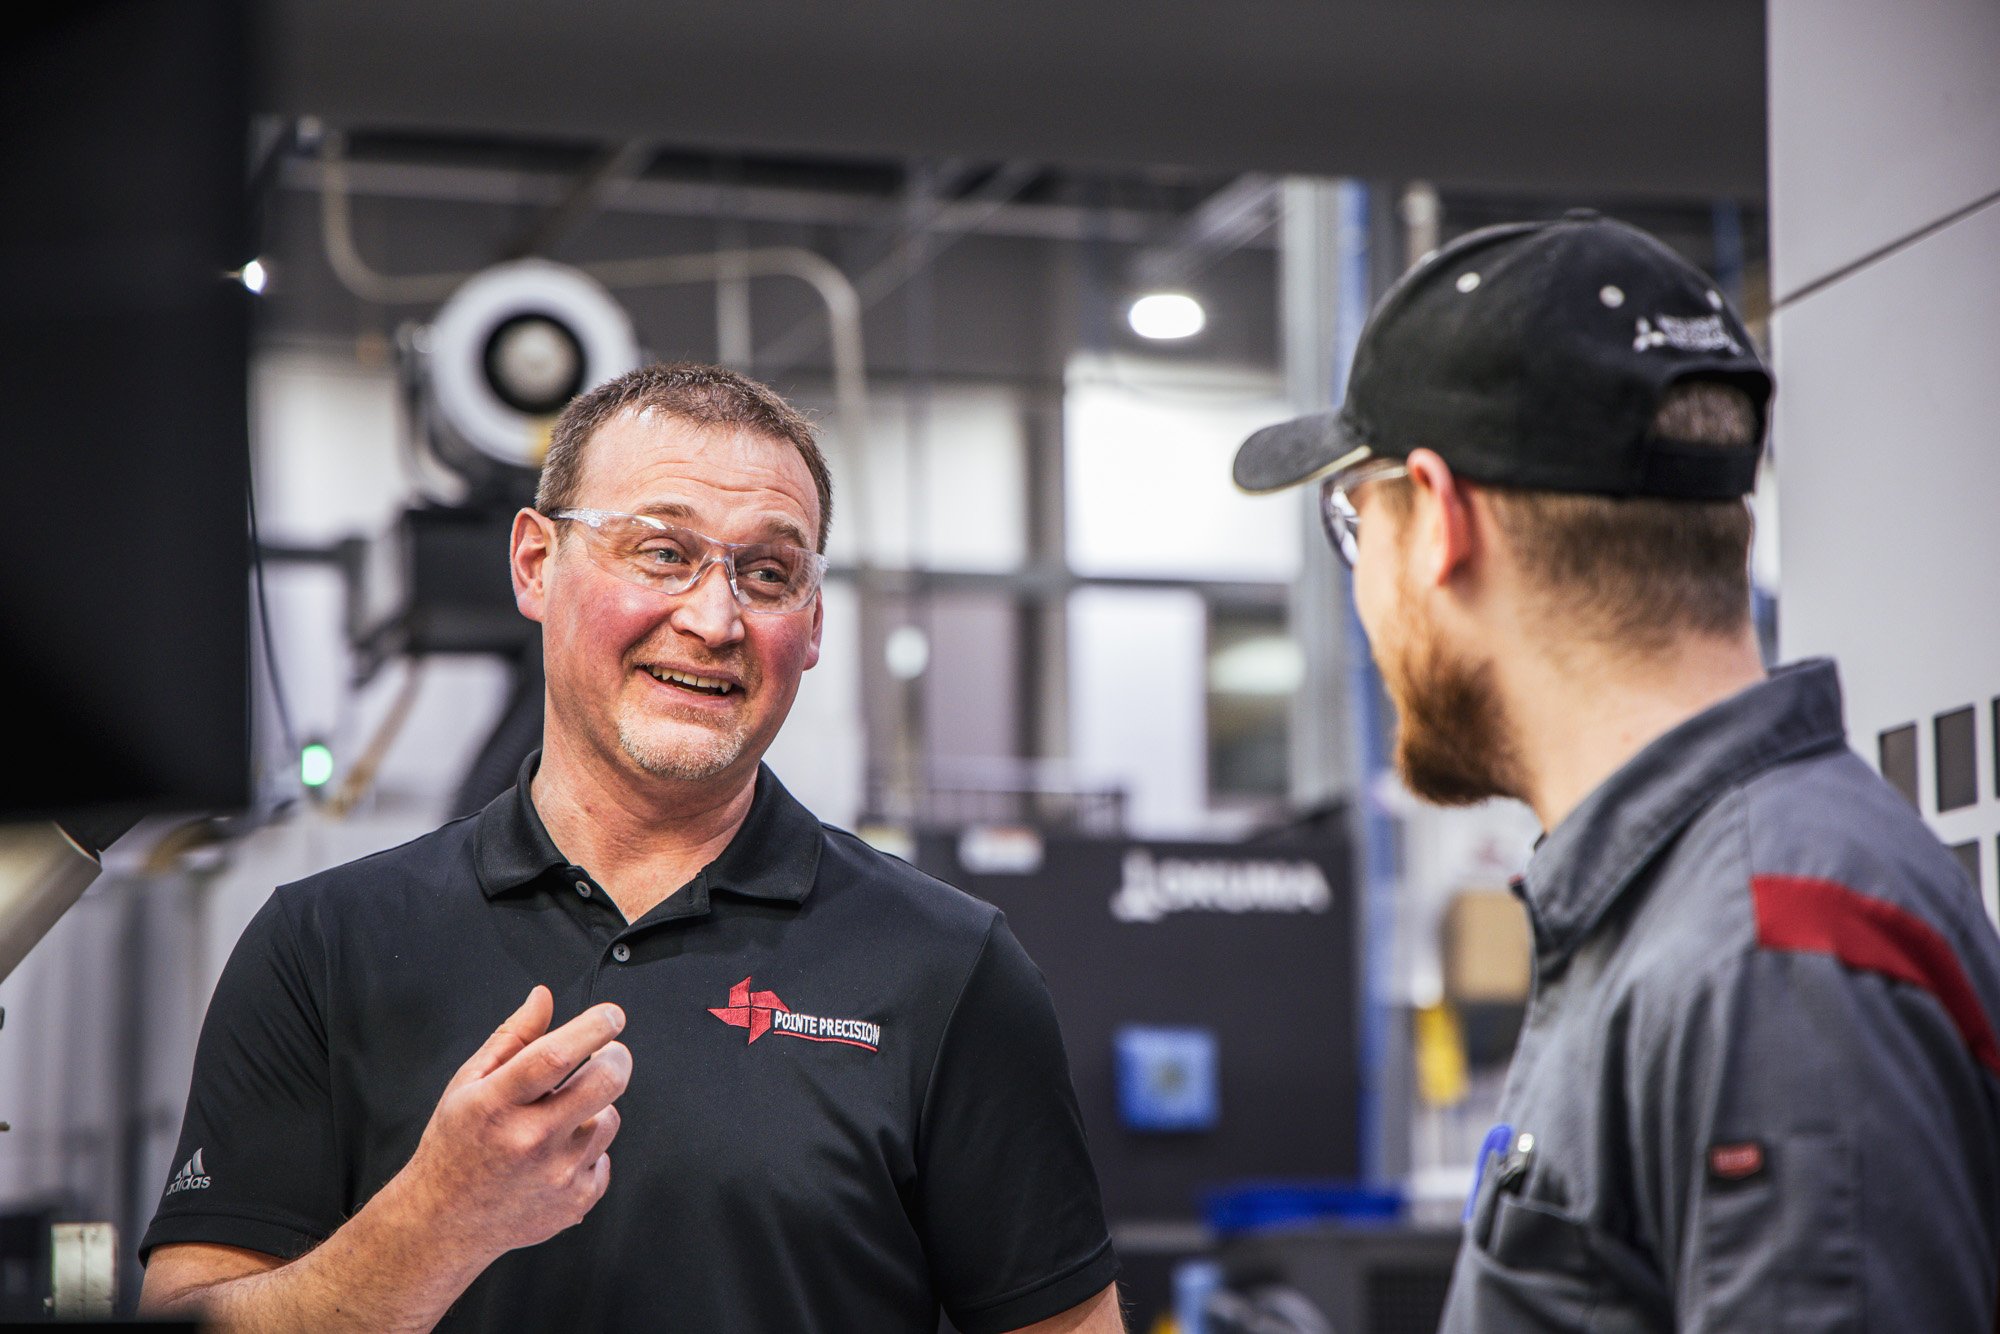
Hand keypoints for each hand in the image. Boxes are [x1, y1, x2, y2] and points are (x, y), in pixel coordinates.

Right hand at [397, 986, 630, 1259]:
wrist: (444, 1220)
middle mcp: (529, 1140)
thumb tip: (543, 997)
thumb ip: (512, 1037)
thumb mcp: (468, 1084)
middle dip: (616, 1058)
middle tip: (607, 1053)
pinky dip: (589, 1149)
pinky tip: (557, 1154)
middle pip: (604, 1083)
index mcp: (496, 1104)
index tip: (610, 1016)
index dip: (593, 1028)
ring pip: (610, 1118)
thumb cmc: (455, 1147)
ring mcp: (556, 1174)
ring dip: (595, 1108)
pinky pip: (606, 1156)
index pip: (556, 1055)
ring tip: (559, 1117)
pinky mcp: (575, 1201)